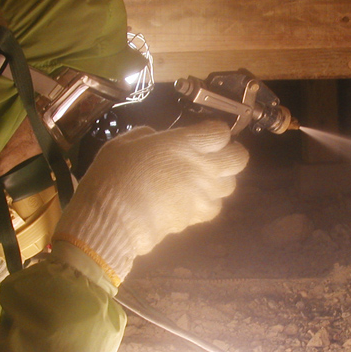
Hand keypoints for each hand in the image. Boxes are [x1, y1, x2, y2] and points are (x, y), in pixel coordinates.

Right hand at [52, 120, 248, 285]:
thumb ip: (145, 136)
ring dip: (221, 180)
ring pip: (230, 185)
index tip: (206, 134)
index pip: (220, 133)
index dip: (216, 132)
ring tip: (204, 179)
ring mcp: (201, 194)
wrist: (112, 219)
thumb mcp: (122, 144)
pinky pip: (215, 207)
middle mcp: (200, 167)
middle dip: (232, 154)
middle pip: (238, 158)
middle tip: (218, 154)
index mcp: (184, 143)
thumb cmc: (113, 175)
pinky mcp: (197, 217)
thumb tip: (154, 137)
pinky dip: (208, 203)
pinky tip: (193, 201)